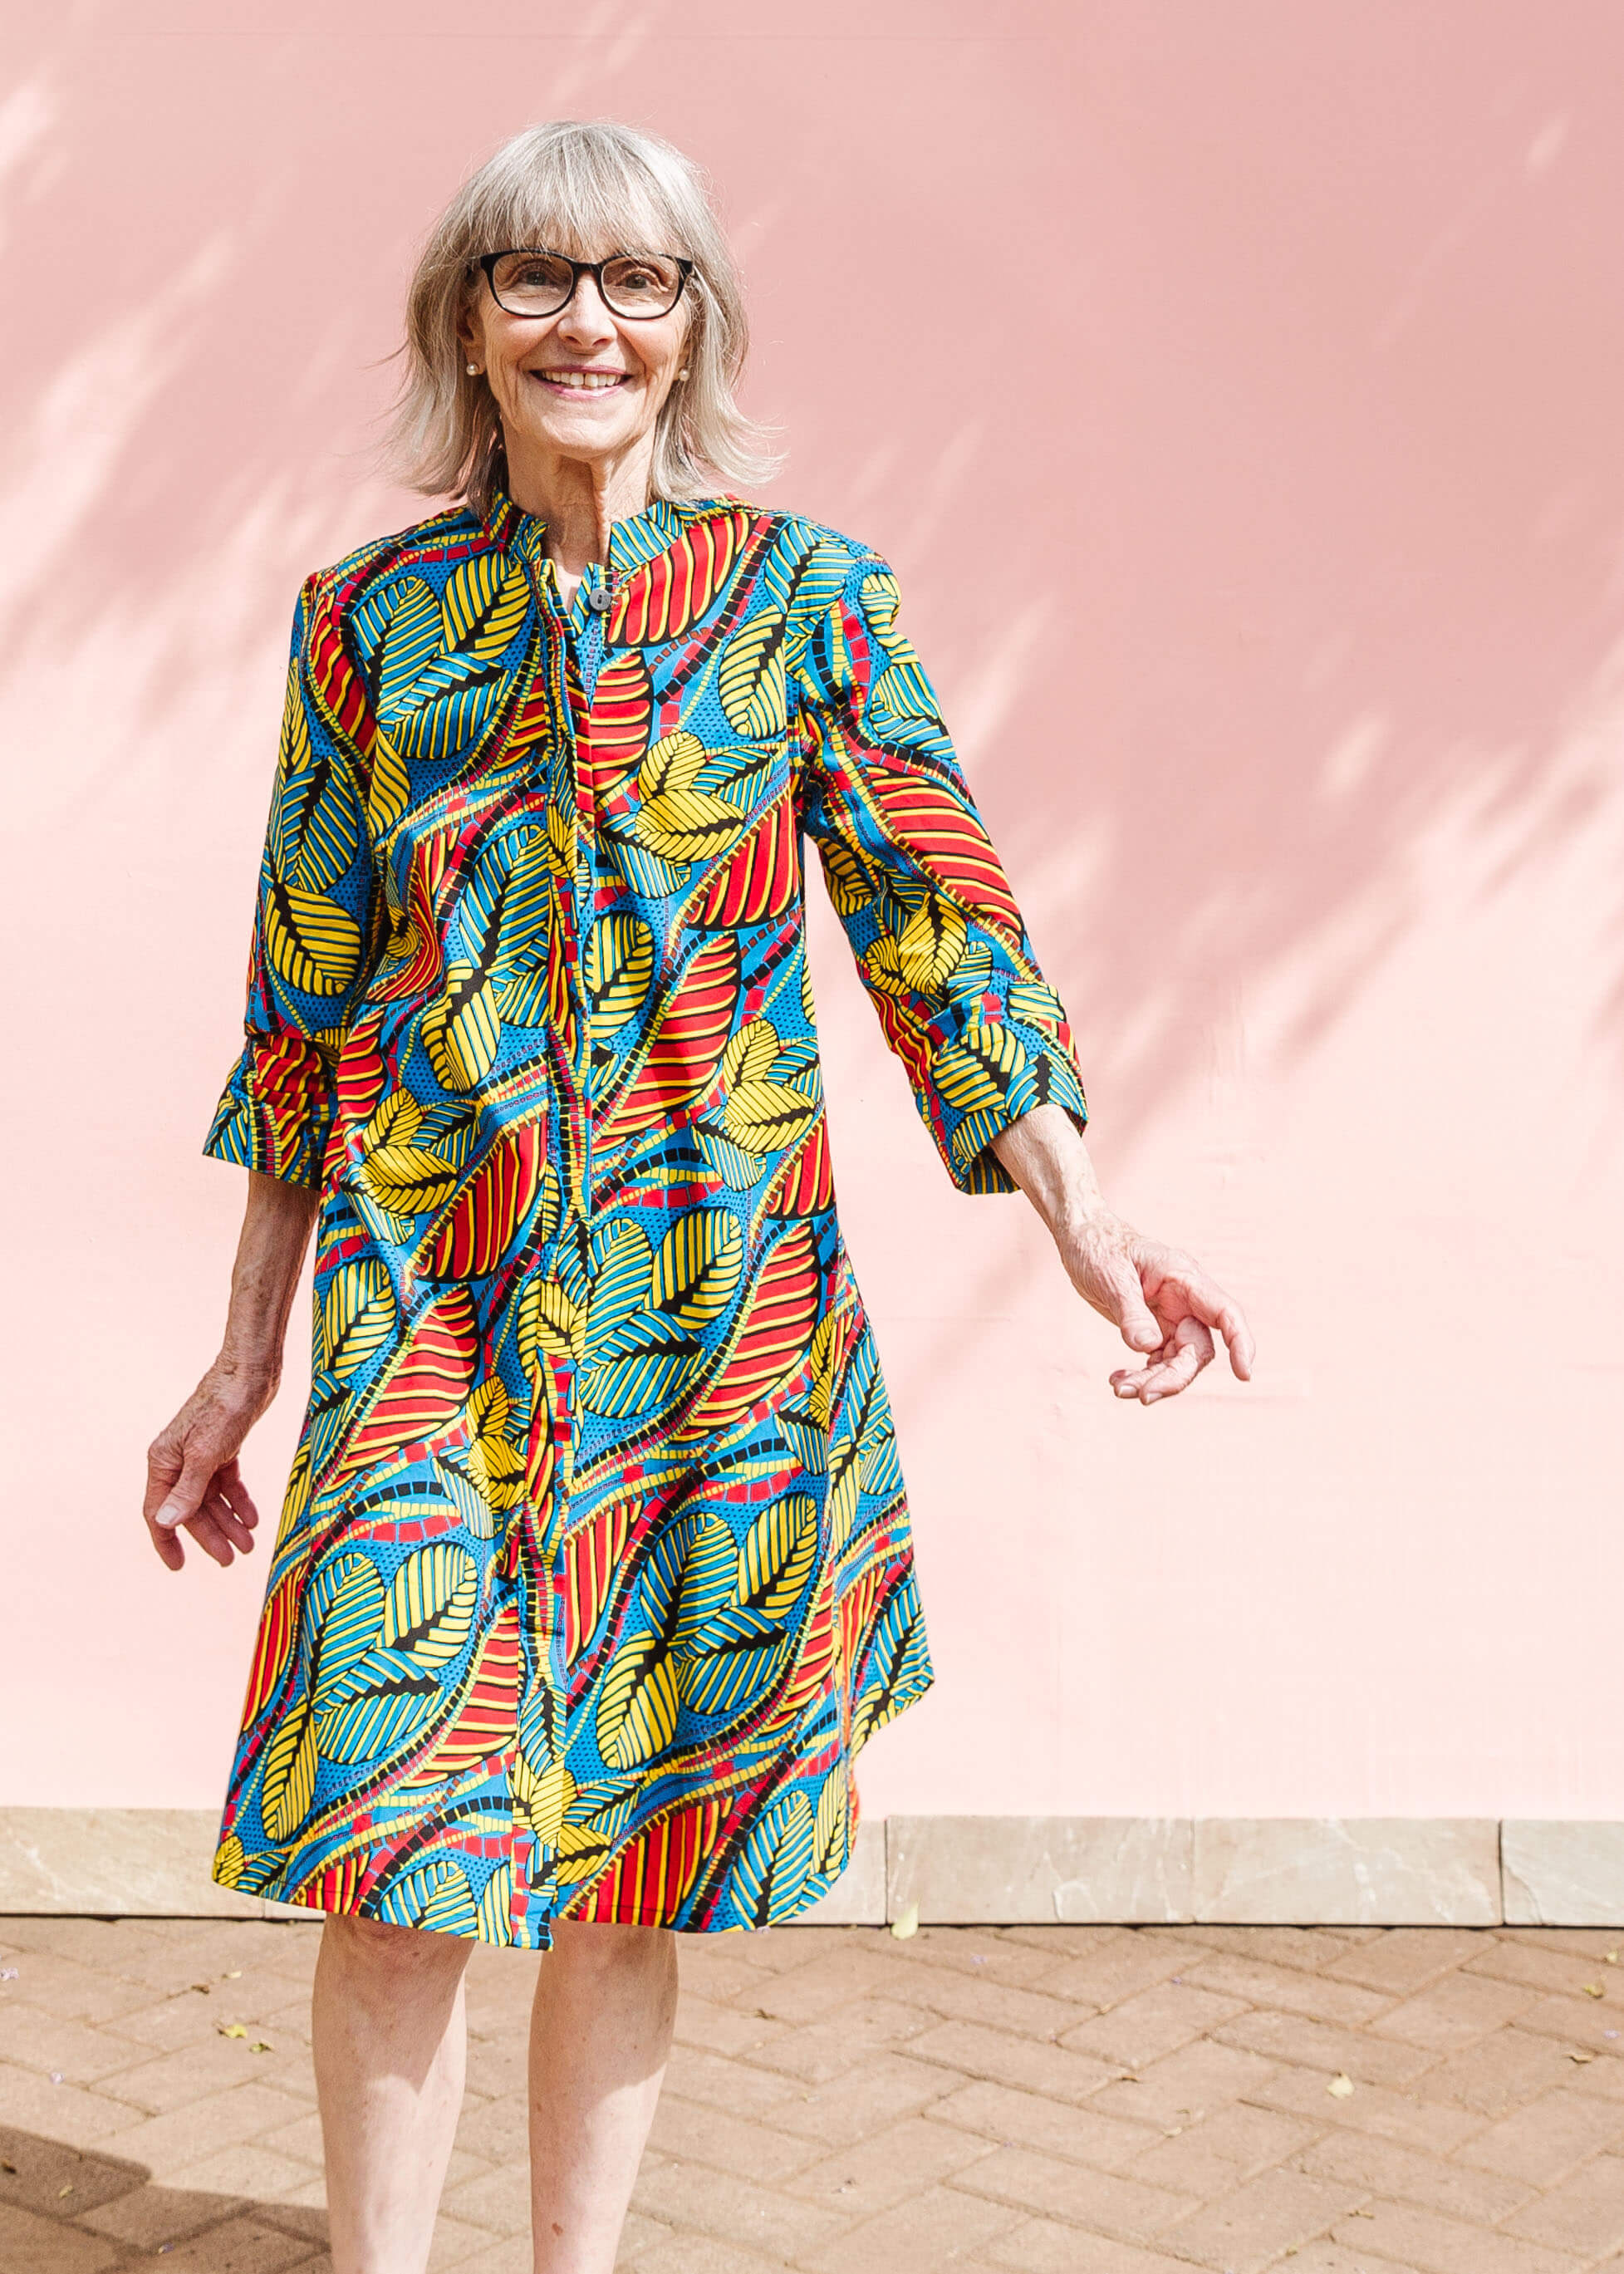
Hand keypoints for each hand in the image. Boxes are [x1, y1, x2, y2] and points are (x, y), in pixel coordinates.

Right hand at [143, 1368, 268, 1569]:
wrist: (250, 1373)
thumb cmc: (224, 1407)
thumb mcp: (207, 1454)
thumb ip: (188, 1490)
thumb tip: (166, 1523)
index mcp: (164, 1461)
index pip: (159, 1512)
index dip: (167, 1541)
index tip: (179, 1566)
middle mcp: (178, 1460)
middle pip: (191, 1509)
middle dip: (211, 1536)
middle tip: (232, 1560)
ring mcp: (201, 1454)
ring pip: (212, 1499)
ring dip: (229, 1522)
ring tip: (249, 1545)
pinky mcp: (223, 1448)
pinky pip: (227, 1483)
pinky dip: (239, 1501)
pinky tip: (252, 1518)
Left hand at [1053, 1206, 1254, 1403]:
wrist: (1082, 1239)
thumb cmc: (1098, 1248)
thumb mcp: (1111, 1277)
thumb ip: (1131, 1312)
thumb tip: (1148, 1347)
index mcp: (1184, 1278)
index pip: (1225, 1312)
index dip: (1240, 1342)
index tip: (1244, 1374)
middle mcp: (1185, 1300)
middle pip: (1198, 1349)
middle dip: (1174, 1377)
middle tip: (1142, 1396)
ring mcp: (1171, 1316)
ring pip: (1178, 1362)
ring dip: (1153, 1382)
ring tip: (1120, 1389)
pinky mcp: (1155, 1329)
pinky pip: (1159, 1361)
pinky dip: (1142, 1376)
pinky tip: (1118, 1380)